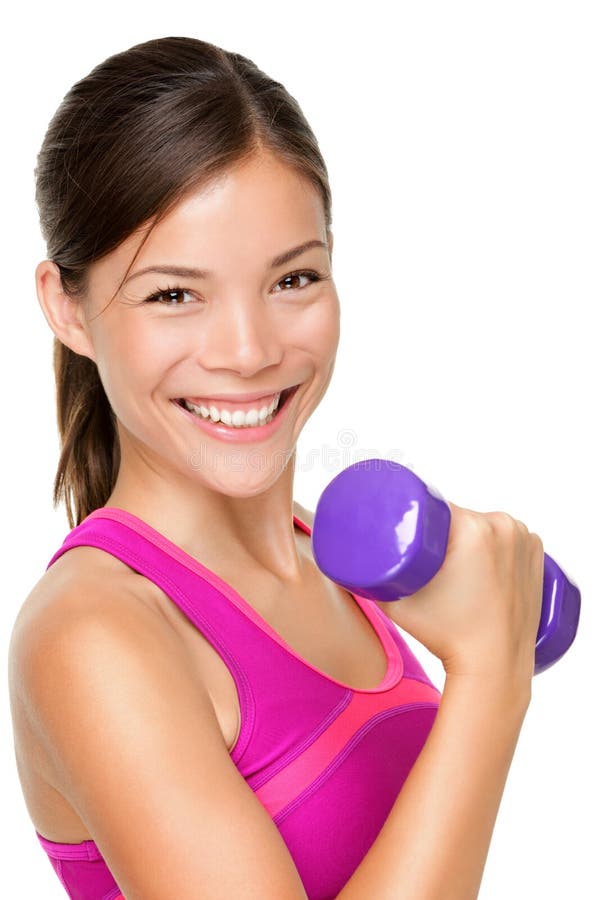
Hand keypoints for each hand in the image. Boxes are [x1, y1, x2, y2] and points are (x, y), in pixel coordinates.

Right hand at [375, 503, 544, 685]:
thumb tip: (339, 562)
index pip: (437, 507)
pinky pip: (510, 535)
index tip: (410, 535)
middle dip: (443, 531)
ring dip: (470, 536)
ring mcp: (525, 539)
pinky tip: (486, 556)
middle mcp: (504, 526)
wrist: (494, 666)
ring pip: (485, 525)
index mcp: (472, 528)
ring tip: (455, 562)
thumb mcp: (395, 602)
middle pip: (461, 516)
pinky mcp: (539, 554)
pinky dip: (498, 542)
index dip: (419, 518)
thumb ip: (364, 579)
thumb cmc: (444, 636)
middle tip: (428, 557)